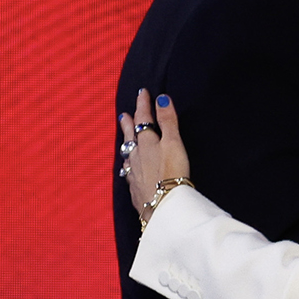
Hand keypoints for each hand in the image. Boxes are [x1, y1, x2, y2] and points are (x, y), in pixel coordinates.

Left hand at [118, 89, 189, 216]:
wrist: (163, 206)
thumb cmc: (172, 173)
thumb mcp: (174, 143)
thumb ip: (168, 121)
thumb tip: (161, 98)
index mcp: (147, 142)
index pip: (144, 119)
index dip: (143, 105)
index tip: (142, 92)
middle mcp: (137, 156)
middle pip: (131, 136)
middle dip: (129, 124)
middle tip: (124, 115)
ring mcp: (134, 174)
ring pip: (127, 155)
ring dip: (126, 145)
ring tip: (124, 140)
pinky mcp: (135, 190)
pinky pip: (128, 173)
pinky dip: (128, 167)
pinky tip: (128, 170)